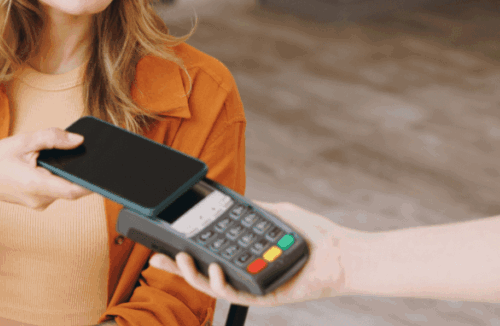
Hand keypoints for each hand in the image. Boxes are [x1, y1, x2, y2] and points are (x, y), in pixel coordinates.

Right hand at [0, 127, 92, 209]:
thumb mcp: (23, 141)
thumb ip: (52, 138)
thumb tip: (79, 140)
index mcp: (34, 184)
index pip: (71, 190)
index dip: (90, 184)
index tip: (105, 174)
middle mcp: (40, 199)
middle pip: (71, 188)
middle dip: (82, 172)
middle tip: (95, 155)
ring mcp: (40, 203)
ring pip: (65, 188)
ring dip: (69, 173)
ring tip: (68, 154)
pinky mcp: (40, 202)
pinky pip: (57, 189)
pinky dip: (60, 177)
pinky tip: (56, 163)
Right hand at [148, 201, 350, 305]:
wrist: (344, 254)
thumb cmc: (319, 237)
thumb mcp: (280, 214)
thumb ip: (258, 210)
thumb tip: (239, 202)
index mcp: (248, 257)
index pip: (210, 254)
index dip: (186, 251)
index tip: (166, 242)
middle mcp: (247, 274)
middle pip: (203, 273)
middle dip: (176, 267)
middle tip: (155, 258)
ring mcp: (254, 286)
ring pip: (213, 287)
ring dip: (192, 275)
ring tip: (182, 260)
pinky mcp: (266, 297)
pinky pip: (236, 295)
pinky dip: (220, 284)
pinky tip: (212, 270)